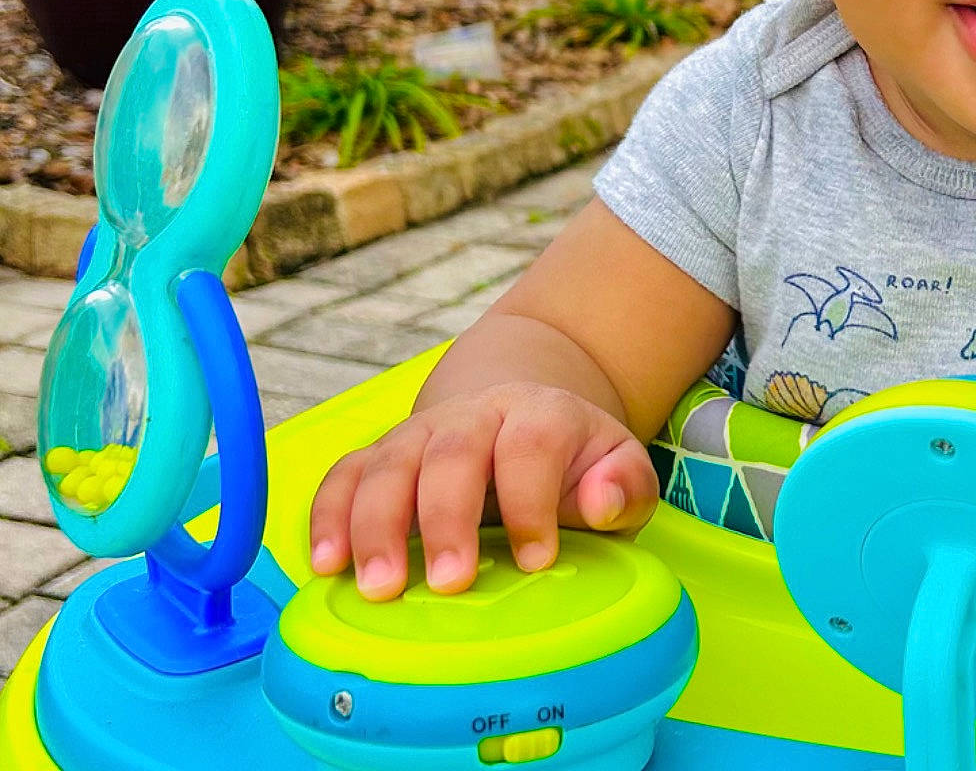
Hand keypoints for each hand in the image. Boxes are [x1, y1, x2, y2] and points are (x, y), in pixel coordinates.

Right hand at [308, 381, 658, 600]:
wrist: (521, 417)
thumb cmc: (574, 464)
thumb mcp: (616, 468)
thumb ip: (624, 485)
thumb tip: (603, 501)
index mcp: (540, 414)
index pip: (533, 444)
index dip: (532, 500)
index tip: (536, 559)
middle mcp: (475, 416)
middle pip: (454, 451)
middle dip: (447, 516)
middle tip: (449, 582)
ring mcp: (422, 433)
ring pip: (390, 463)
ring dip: (378, 524)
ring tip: (378, 587)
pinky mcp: (380, 457)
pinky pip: (343, 476)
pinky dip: (328, 516)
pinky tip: (326, 566)